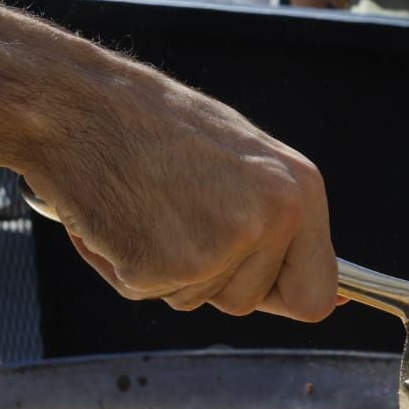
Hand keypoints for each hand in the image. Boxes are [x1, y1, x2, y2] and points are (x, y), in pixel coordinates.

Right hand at [24, 76, 339, 321]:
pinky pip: (148, 294)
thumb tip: (326, 297)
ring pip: (194, 301)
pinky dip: (123, 265)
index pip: (317, 294)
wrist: (82, 105)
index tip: (255, 284)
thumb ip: (274, 223)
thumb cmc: (154, 128)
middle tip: (175, 214)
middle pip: (246, 303)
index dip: (280, 297)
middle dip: (207, 278)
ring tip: (146, 205)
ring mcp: (221, 246)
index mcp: (299, 191)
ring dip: (163, 269)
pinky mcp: (168, 266)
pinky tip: (118, 215)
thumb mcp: (241, 165)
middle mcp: (271, 219)